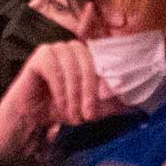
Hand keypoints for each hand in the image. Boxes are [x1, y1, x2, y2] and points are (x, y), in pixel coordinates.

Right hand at [0, 43, 126, 157]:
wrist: (31, 117)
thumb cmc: (59, 109)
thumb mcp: (90, 108)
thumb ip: (110, 104)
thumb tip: (134, 103)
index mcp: (86, 56)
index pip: (102, 63)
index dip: (102, 87)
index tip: (97, 111)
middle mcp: (72, 48)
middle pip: (88, 64)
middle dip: (89, 93)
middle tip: (87, 117)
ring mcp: (55, 48)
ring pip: (72, 67)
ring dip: (74, 95)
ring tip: (71, 115)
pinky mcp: (40, 55)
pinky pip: (55, 69)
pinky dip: (60, 90)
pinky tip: (59, 106)